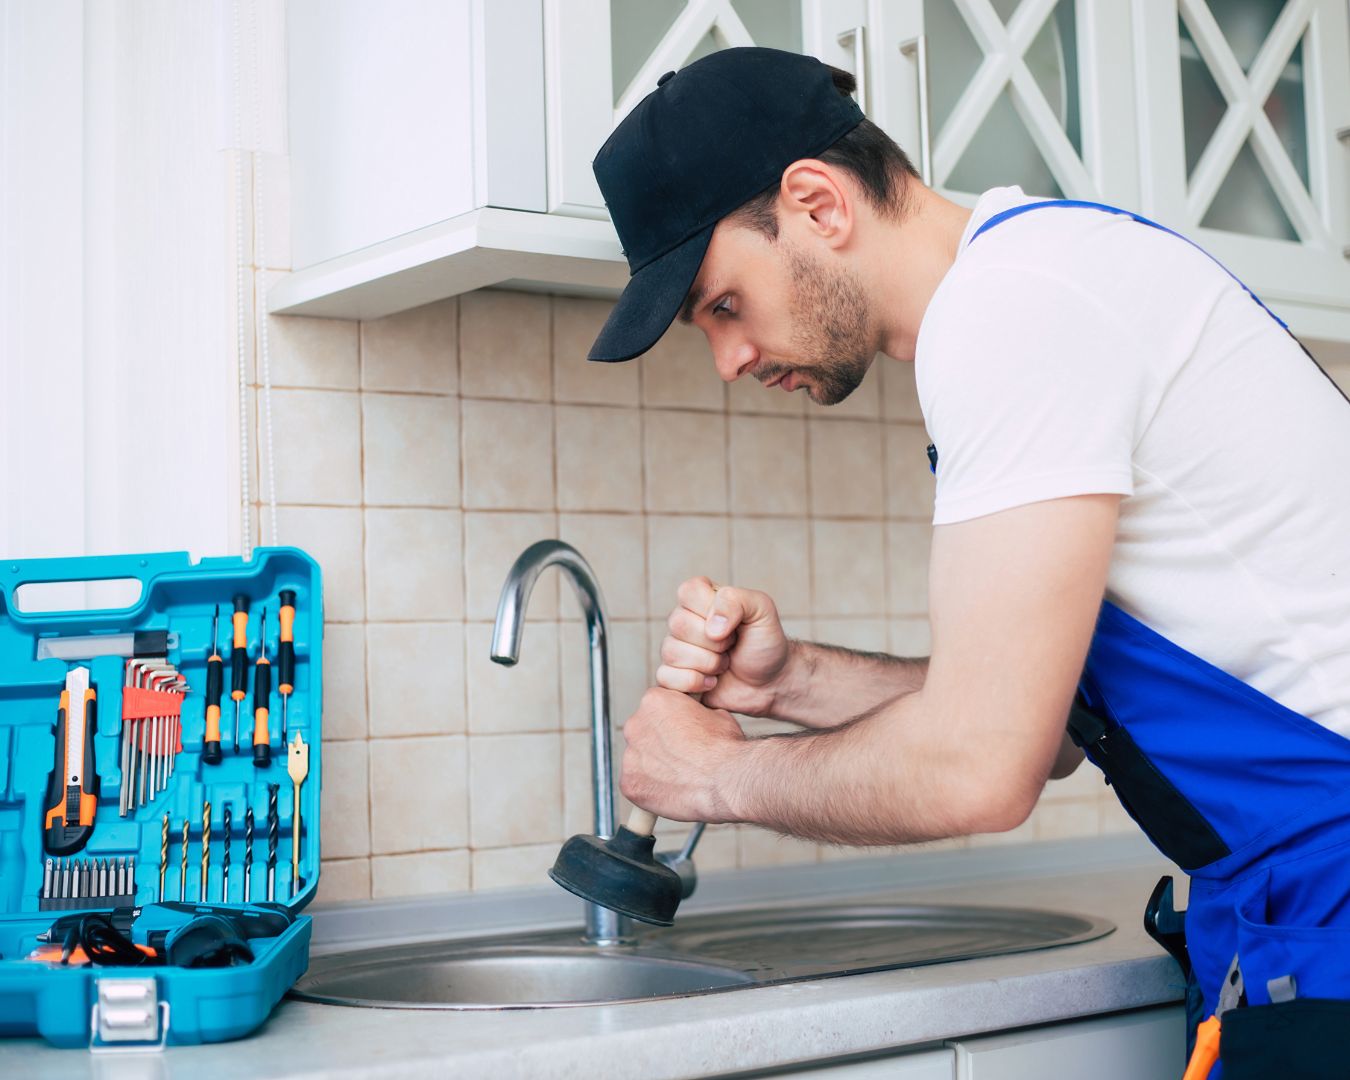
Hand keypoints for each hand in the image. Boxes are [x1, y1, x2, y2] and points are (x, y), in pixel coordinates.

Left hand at [621, 688, 745, 822]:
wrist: (727, 780)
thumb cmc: (726, 747)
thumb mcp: (715, 714)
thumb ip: (694, 713)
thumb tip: (694, 719)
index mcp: (653, 701)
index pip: (654, 708)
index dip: (671, 722)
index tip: (682, 735)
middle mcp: (634, 725)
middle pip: (642, 733)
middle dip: (659, 743)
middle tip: (681, 757)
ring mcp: (629, 757)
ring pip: (639, 760)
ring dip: (654, 766)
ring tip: (680, 776)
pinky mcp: (629, 784)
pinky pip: (636, 785)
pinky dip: (650, 789)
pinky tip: (672, 791)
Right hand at [656, 577, 793, 716]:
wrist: (771, 683)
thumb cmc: (765, 643)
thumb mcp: (762, 611)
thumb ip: (736, 601)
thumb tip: (711, 627)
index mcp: (702, 598)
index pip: (688, 591)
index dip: (711, 610)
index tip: (733, 623)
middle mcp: (684, 620)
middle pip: (678, 624)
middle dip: (714, 643)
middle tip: (731, 646)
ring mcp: (677, 649)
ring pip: (671, 652)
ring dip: (708, 664)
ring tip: (724, 664)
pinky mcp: (674, 676)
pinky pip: (665, 676)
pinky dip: (693, 682)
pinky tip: (712, 682)